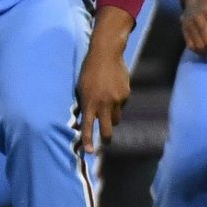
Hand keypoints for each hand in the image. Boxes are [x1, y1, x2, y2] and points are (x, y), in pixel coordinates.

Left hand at [76, 40, 130, 154]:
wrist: (106, 53)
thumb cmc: (89, 71)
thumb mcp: (81, 88)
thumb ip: (84, 104)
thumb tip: (84, 120)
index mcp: (89, 103)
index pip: (88, 126)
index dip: (88, 141)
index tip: (89, 152)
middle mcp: (103, 104)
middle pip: (108, 130)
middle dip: (106, 138)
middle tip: (105, 141)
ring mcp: (116, 100)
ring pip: (116, 119)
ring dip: (112, 117)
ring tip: (107, 105)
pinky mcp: (126, 94)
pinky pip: (122, 105)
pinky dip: (118, 102)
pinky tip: (113, 89)